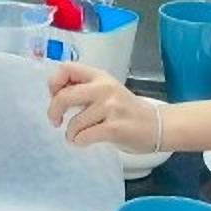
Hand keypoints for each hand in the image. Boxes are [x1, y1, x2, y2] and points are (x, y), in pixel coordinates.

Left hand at [47, 63, 161, 150]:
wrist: (157, 125)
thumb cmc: (127, 110)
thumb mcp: (106, 91)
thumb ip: (84, 89)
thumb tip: (55, 94)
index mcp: (100, 76)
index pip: (66, 68)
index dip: (54, 83)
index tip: (56, 97)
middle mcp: (104, 88)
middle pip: (64, 96)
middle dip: (53, 112)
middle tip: (55, 121)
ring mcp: (111, 107)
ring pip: (74, 123)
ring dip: (71, 134)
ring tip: (78, 136)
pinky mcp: (115, 127)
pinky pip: (84, 137)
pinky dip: (78, 142)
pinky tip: (84, 141)